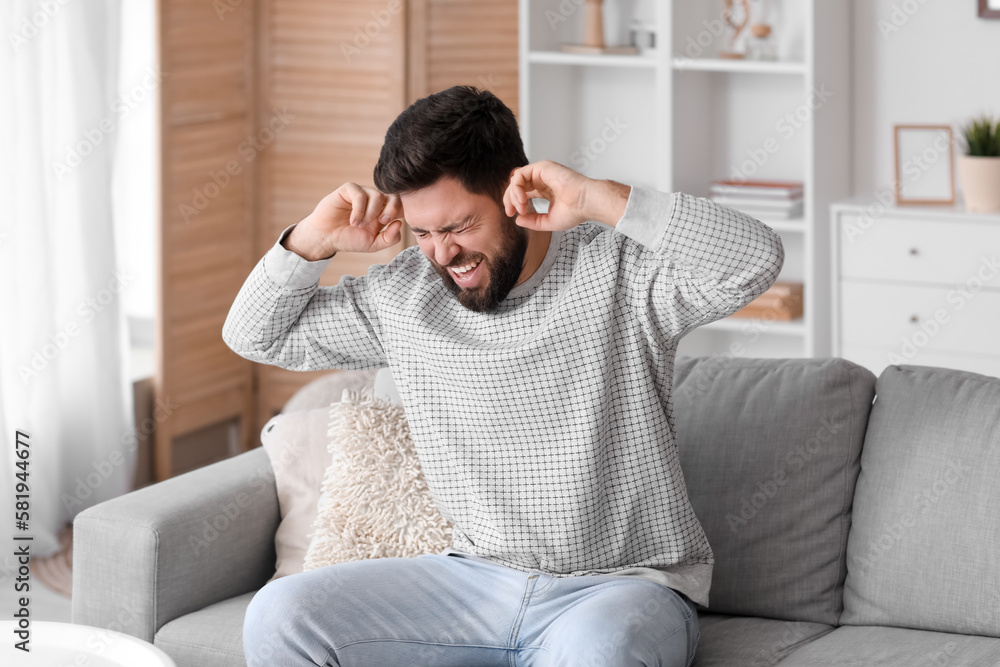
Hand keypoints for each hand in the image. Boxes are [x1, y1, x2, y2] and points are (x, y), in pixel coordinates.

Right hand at [284, 183, 403, 259]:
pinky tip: (353, 221)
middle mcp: (375, 201)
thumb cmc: (350, 239)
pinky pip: (359, 193)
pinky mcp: (348, 190)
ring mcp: (362, 194)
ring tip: (359, 225)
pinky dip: (359, 209)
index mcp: (384, 211)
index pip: (400, 205)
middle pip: (394, 196)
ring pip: (377, 195)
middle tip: (382, 222)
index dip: (401, 212)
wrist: (327, 238)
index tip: (390, 224)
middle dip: (391, 209)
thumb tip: (399, 223)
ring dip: (371, 213)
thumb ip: (389, 238)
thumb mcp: (373, 244)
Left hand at [503, 160, 591, 231]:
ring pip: (516, 179)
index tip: (512, 215)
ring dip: (513, 195)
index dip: (514, 203)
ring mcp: (542, 173)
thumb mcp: (548, 221)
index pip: (523, 193)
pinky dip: (516, 187)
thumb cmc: (575, 211)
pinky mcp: (542, 167)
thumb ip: (532, 221)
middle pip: (517, 186)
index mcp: (545, 191)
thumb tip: (518, 219)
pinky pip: (520, 174)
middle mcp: (542, 180)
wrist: (585, 203)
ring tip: (520, 207)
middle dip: (510, 199)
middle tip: (511, 211)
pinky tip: (522, 199)